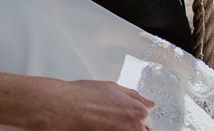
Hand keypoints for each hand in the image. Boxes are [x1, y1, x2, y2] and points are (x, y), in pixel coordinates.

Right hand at [32, 80, 154, 130]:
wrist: (62, 107)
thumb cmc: (84, 95)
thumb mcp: (112, 87)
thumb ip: (134, 96)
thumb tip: (150, 104)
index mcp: (139, 112)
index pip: (149, 122)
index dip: (138, 118)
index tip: (126, 116)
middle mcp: (135, 128)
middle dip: (132, 126)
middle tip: (114, 120)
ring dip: (122, 129)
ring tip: (106, 124)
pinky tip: (101, 127)